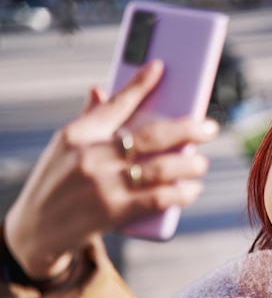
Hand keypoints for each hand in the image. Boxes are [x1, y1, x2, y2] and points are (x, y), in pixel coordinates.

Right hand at [4, 61, 218, 279]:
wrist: (36, 230)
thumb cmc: (56, 182)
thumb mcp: (64, 148)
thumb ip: (89, 120)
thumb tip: (102, 88)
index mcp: (78, 134)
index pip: (116, 104)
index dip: (140, 83)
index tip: (160, 67)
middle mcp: (91, 156)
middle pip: (151, 136)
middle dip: (188, 129)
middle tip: (210, 128)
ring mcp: (103, 184)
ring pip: (161, 168)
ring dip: (191, 164)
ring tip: (201, 163)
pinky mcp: (114, 212)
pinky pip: (159, 198)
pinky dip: (182, 193)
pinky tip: (193, 189)